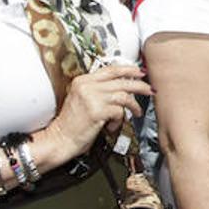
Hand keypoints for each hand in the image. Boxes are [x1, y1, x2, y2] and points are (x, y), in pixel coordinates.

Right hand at [31, 64, 150, 170]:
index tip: (140, 72)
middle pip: (121, 81)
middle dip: (140, 85)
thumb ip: (98, 91)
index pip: (110, 70)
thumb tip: (123, 88)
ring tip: (136, 112)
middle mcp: (86, 86)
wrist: (59, 139)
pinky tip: (112, 126)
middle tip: (149, 89)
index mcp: (82, 81)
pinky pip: (119, 111)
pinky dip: (120, 120)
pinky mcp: (96, 111)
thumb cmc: (72, 124)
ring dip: (134, 106)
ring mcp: (91, 98)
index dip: (128, 69)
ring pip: (124, 96)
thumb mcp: (82, 100)